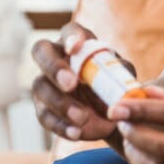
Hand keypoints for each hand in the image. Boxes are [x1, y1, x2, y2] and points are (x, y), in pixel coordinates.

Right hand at [30, 22, 134, 143]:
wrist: (107, 109)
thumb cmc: (113, 81)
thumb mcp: (122, 75)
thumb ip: (122, 74)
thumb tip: (121, 82)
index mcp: (77, 41)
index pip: (70, 30)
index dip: (71, 37)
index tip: (76, 47)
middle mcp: (55, 56)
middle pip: (41, 51)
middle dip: (54, 67)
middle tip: (71, 84)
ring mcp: (45, 81)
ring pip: (40, 86)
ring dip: (60, 103)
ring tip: (82, 117)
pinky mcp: (42, 107)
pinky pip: (44, 115)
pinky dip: (60, 126)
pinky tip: (76, 133)